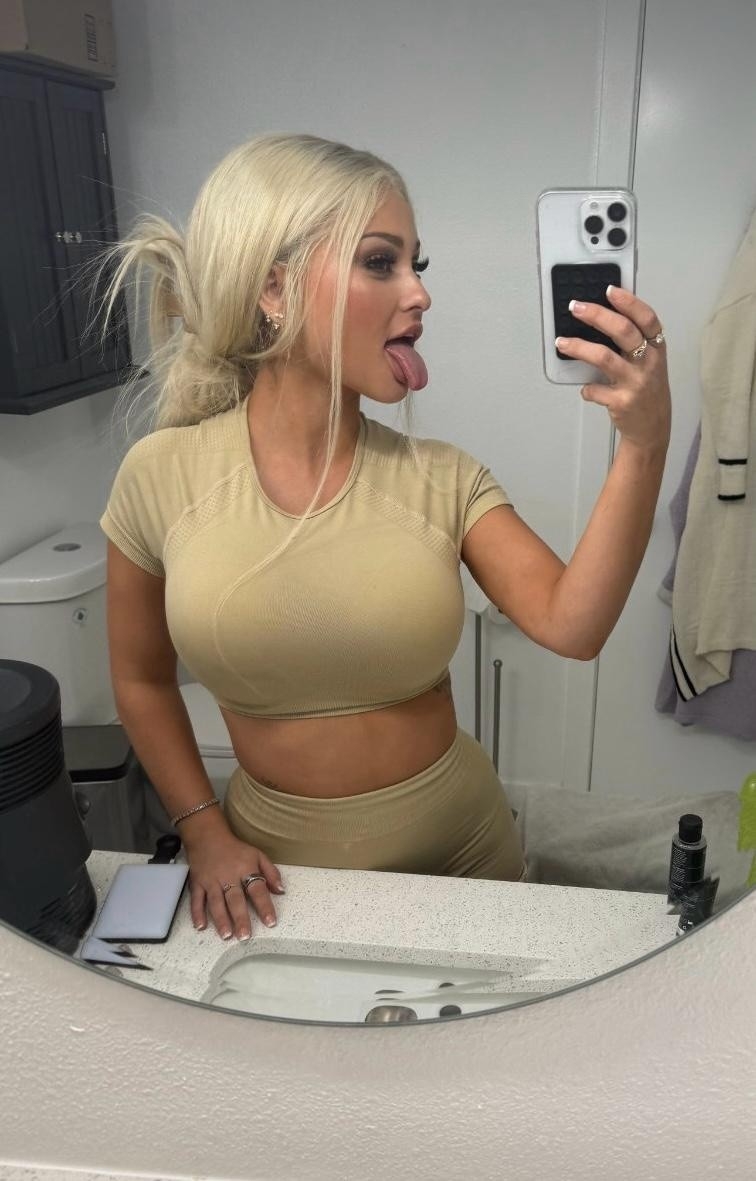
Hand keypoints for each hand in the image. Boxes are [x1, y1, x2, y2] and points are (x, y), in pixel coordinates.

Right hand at [186, 830, 284, 940]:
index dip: (264, 906)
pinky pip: (197, 899)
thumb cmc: (235, 848)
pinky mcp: (197, 883)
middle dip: (240, 918)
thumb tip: (281, 891)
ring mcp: (211, 880)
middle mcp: (228, 876)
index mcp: (245, 868)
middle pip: (235, 899)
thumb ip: (271, 872)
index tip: (271, 922)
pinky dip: (197, 913)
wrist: (207, 836)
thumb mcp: (257, 854)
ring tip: (227, 935)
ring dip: (221, 919)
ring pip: (216, 902)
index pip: (257, 889)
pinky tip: (200, 926)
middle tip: (245, 936)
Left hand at [556, 285, 670, 453]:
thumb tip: (600, 318)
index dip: (629, 302)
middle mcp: (649, 363)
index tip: (609, 290)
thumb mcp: (649, 362)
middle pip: (623, 331)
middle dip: (596, 315)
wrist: (652, 426)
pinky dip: (586, 388)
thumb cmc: (647, 388)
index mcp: (657, 348)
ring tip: (561, 342)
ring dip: (579, 347)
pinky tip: (585, 388)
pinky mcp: (622, 402)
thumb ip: (633, 342)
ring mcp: (636, 383)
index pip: (647, 319)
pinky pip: (595, 389)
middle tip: (575, 307)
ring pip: (604, 357)